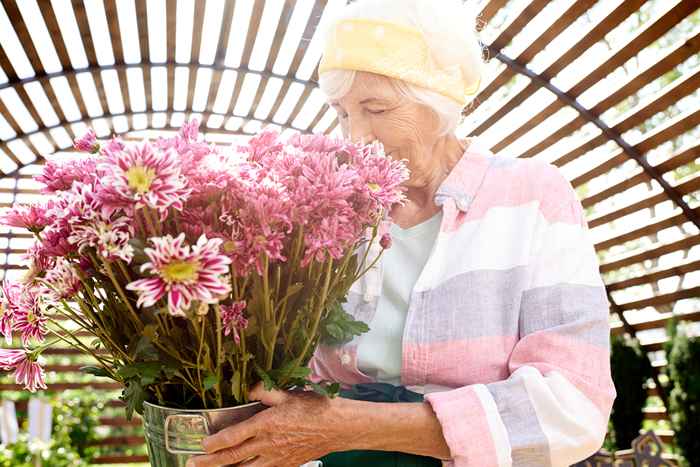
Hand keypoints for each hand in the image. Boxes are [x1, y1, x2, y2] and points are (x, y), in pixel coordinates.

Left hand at [186, 382, 341, 466]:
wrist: (337, 427)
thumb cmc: (314, 408)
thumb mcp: (288, 393)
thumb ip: (264, 392)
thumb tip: (248, 390)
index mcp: (266, 424)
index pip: (234, 436)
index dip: (215, 442)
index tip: (202, 445)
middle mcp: (268, 444)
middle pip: (233, 457)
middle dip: (210, 462)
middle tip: (193, 464)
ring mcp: (276, 458)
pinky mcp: (286, 465)